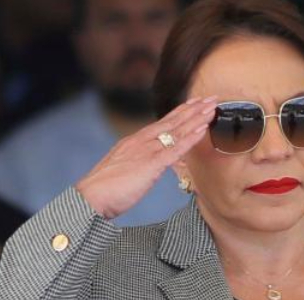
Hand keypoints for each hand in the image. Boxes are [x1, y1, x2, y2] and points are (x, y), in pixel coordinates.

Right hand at [76, 96, 216, 219]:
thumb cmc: (105, 188)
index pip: (162, 123)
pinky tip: (202, 128)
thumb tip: (147, 165)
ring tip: (212, 107)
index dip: (180, 113)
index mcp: (134, 141)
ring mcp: (147, 151)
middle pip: (172, 121)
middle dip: (193, 109)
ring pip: (177, 131)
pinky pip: (176, 148)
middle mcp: (142, 141)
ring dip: (197, 118)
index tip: (194, 104)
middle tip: (210, 98)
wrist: (91, 196)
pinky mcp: (151, 164)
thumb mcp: (123, 169)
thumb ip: (137, 163)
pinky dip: (191, 137)